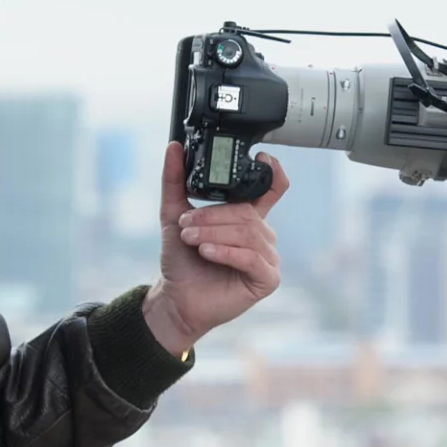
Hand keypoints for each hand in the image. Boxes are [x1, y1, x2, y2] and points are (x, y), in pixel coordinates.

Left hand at [144, 141, 285, 355]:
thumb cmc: (181, 260)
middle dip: (213, 216)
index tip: (261, 157)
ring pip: (248, 233)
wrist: (176, 298)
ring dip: (215, 233)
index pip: (272, 188)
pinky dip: (227, 252)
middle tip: (187, 225)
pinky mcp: (267, 279)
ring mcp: (267, 257)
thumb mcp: (174, 215)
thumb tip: (173, 148)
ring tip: (192, 240)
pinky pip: (252, 258)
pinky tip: (208, 252)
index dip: (273, 172)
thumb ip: (175, 181)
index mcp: (247, 217)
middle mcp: (261, 234)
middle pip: (248, 212)